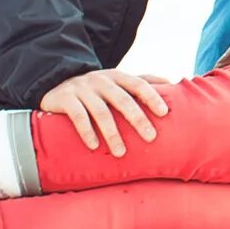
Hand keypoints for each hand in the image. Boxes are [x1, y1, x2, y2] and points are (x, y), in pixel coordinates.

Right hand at [40, 68, 174, 155]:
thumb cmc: (97, 89)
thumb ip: (142, 81)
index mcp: (117, 76)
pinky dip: (86, 132)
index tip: (164, 113)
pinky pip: (78, 116)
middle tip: (151, 137)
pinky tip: (94, 146)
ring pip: (100, 111)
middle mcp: (101, 80)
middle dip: (137, 119)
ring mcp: (82, 89)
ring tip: (121, 152)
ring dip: (112, 133)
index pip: (138, 84)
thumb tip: (172, 83)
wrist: (57, 84)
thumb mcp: (117, 81)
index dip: (152, 97)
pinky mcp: (65, 99)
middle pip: (122, 100)